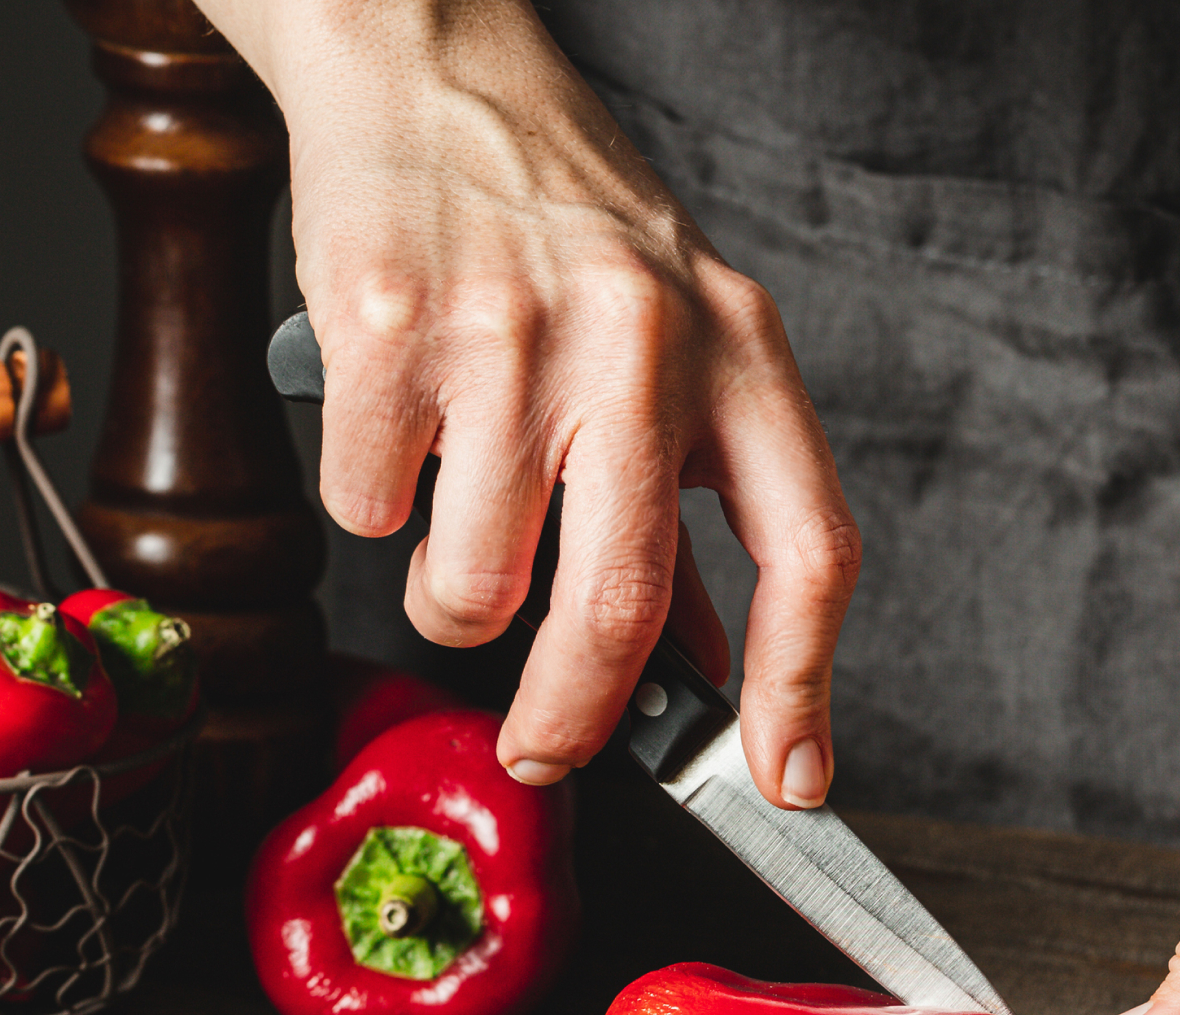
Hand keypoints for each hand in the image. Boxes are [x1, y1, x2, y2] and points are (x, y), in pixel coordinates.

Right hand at [215, 0, 860, 808]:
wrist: (429, 67)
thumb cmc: (559, 219)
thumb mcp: (674, 342)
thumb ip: (691, 502)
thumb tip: (705, 672)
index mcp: (740, 351)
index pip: (810, 548)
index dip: (803, 685)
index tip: (790, 779)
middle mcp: (642, 342)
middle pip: (621, 605)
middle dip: (572, 716)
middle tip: (544, 750)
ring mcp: (513, 336)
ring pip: (473, 584)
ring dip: (450, 601)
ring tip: (455, 522)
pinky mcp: (389, 330)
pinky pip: (369, 511)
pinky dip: (371, 504)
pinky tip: (397, 426)